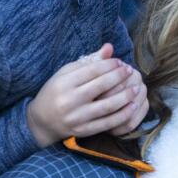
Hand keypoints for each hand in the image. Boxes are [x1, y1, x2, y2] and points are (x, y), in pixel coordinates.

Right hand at [26, 44, 147, 146]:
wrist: (42, 121)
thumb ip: (88, 61)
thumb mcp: (66, 73)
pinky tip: (133, 107)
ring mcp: (77, 117)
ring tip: (136, 88)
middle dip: (119, 77)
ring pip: (107, 106)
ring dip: (125, 96)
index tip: (120, 62)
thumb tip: (109, 47)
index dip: (109, 65)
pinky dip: (123, 115)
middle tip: (130, 71)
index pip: (92, 71)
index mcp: (64, 83)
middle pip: (101, 86)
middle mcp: (70, 100)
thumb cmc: (56, 91)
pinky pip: (107, 123)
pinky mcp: (83, 130)